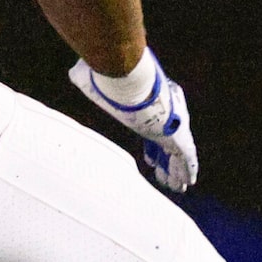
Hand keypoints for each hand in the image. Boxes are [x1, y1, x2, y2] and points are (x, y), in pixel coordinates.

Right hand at [69, 48, 197, 192]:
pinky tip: (187, 183)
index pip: (152, 133)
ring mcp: (174, 127)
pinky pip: (186, 160)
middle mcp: (164, 117)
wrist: (131, 84)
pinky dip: (187, 171)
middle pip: (165, 145)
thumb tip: (74, 73)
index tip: (150, 160)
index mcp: (149, 108)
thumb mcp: (102, 83)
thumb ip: (90, 81)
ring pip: (177, 155)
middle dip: (165, 162)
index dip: (151, 148)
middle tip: (164, 176)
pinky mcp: (180, 138)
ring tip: (177, 188)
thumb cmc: (115, 82)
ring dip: (176, 172)